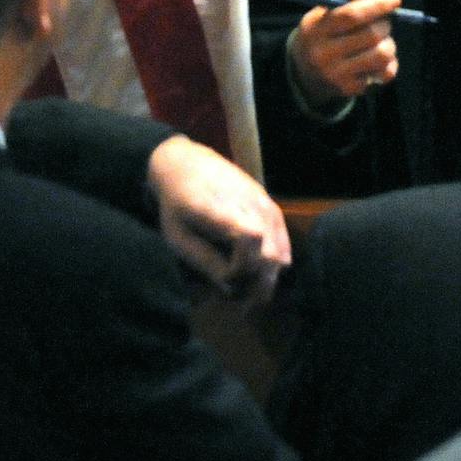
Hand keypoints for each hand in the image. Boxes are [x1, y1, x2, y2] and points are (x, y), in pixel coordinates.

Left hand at [146, 135, 291, 303]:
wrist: (185, 164)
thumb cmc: (176, 205)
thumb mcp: (178, 237)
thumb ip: (205, 262)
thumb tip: (231, 289)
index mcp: (220, 210)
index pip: (251, 238)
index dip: (244, 268)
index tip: (227, 280)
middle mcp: (249, 204)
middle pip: (270, 252)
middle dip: (257, 281)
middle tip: (240, 296)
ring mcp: (264, 202)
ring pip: (281, 250)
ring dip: (267, 274)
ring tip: (247, 285)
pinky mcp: (270, 204)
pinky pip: (284, 240)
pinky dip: (275, 260)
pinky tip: (259, 270)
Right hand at [286, 0, 399, 105]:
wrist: (303, 74)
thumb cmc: (321, 35)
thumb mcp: (325, 14)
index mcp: (316, 30)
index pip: (351, 15)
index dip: (376, 5)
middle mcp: (323, 54)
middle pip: (371, 35)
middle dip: (385, 24)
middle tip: (385, 22)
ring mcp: (336, 74)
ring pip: (381, 55)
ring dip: (390, 44)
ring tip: (382, 41)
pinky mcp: (349, 90)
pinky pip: (383, 74)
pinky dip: (389, 64)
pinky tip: (379, 60)